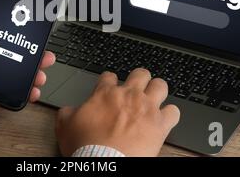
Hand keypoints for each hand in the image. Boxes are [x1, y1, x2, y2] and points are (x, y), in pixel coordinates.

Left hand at [0, 0, 54, 128]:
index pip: (3, 40)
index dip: (18, 37)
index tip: (31, 33)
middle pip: (16, 59)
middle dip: (33, 56)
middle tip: (44, 52)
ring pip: (19, 78)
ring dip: (34, 74)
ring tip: (41, 71)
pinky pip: (14, 97)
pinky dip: (27, 94)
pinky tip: (34, 89)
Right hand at [56, 69, 179, 155]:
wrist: (105, 165)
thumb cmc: (86, 146)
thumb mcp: (66, 126)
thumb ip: (68, 112)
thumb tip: (69, 110)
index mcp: (105, 94)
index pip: (109, 76)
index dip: (109, 81)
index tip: (110, 87)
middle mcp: (129, 96)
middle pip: (140, 73)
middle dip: (139, 79)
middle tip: (136, 88)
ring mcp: (146, 109)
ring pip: (160, 86)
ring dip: (157, 91)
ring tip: (154, 98)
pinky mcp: (160, 125)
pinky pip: (174, 111)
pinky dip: (170, 114)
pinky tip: (164, 119)